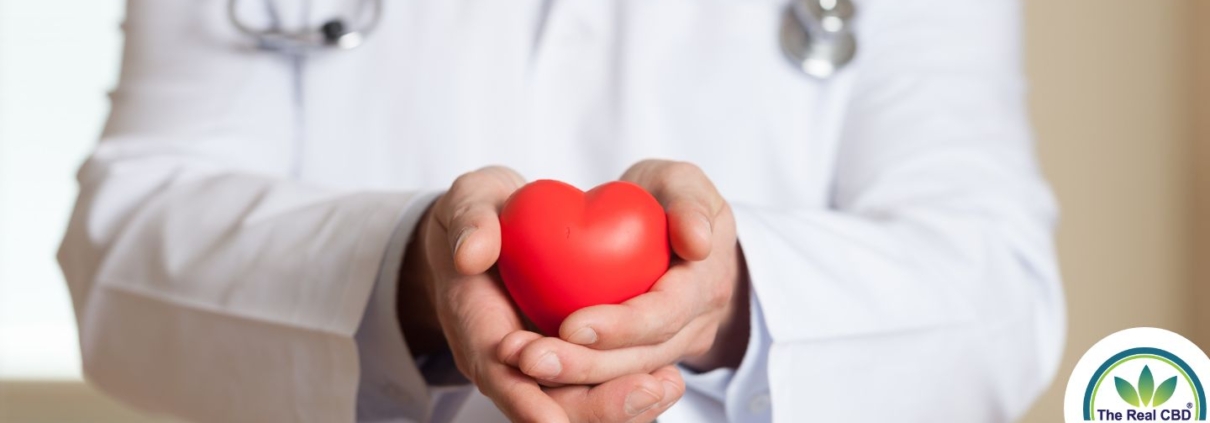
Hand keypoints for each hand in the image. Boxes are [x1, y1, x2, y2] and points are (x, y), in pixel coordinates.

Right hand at [398, 166, 686, 421]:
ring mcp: (540, 362)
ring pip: (577, 402)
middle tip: (647, 389)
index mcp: (477, 325)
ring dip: (621, 405)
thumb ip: (470, 220)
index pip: (501, 376)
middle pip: (549, 404)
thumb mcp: (471, 199)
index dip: (529, 399)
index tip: (557, 417)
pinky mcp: (569, 355)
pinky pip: (598, 385)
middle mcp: (507, 358)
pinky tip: (668, 384)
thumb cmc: (482, 211)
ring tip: (665, 389)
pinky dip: (630, 392)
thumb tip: (471, 255)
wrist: (490, 227)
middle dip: (596, 407)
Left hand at [499, 160, 749, 386]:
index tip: (572, 326)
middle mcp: (692, 328)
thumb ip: (689, 201)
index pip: (667, 316)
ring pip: (622, 376)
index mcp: (704, 286)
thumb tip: (697, 242)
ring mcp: (668, 347)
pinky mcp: (639, 355)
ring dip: (572, 377)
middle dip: (587, 365)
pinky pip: (608, 376)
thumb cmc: (670, 198)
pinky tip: (527, 369)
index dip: (623, 326)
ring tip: (523, 363)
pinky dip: (569, 378)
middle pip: (640, 358)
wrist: (672, 228)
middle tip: (532, 358)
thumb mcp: (682, 182)